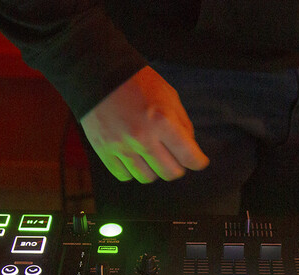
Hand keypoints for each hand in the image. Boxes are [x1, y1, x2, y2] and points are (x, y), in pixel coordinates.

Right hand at [80, 66, 209, 182]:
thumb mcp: (169, 95)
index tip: (199, 162)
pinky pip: (124, 175)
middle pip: (169, 173)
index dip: (198, 162)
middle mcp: (142, 137)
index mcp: (162, 121)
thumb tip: (189, 148)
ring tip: (152, 155)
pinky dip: (132, 170)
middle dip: (177, 167)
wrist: (100, 73)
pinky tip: (134, 157)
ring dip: (154, 169)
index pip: (188, 156)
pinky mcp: (104, 150)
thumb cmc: (137, 82)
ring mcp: (121, 146)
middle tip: (175, 158)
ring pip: (147, 178)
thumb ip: (183, 123)